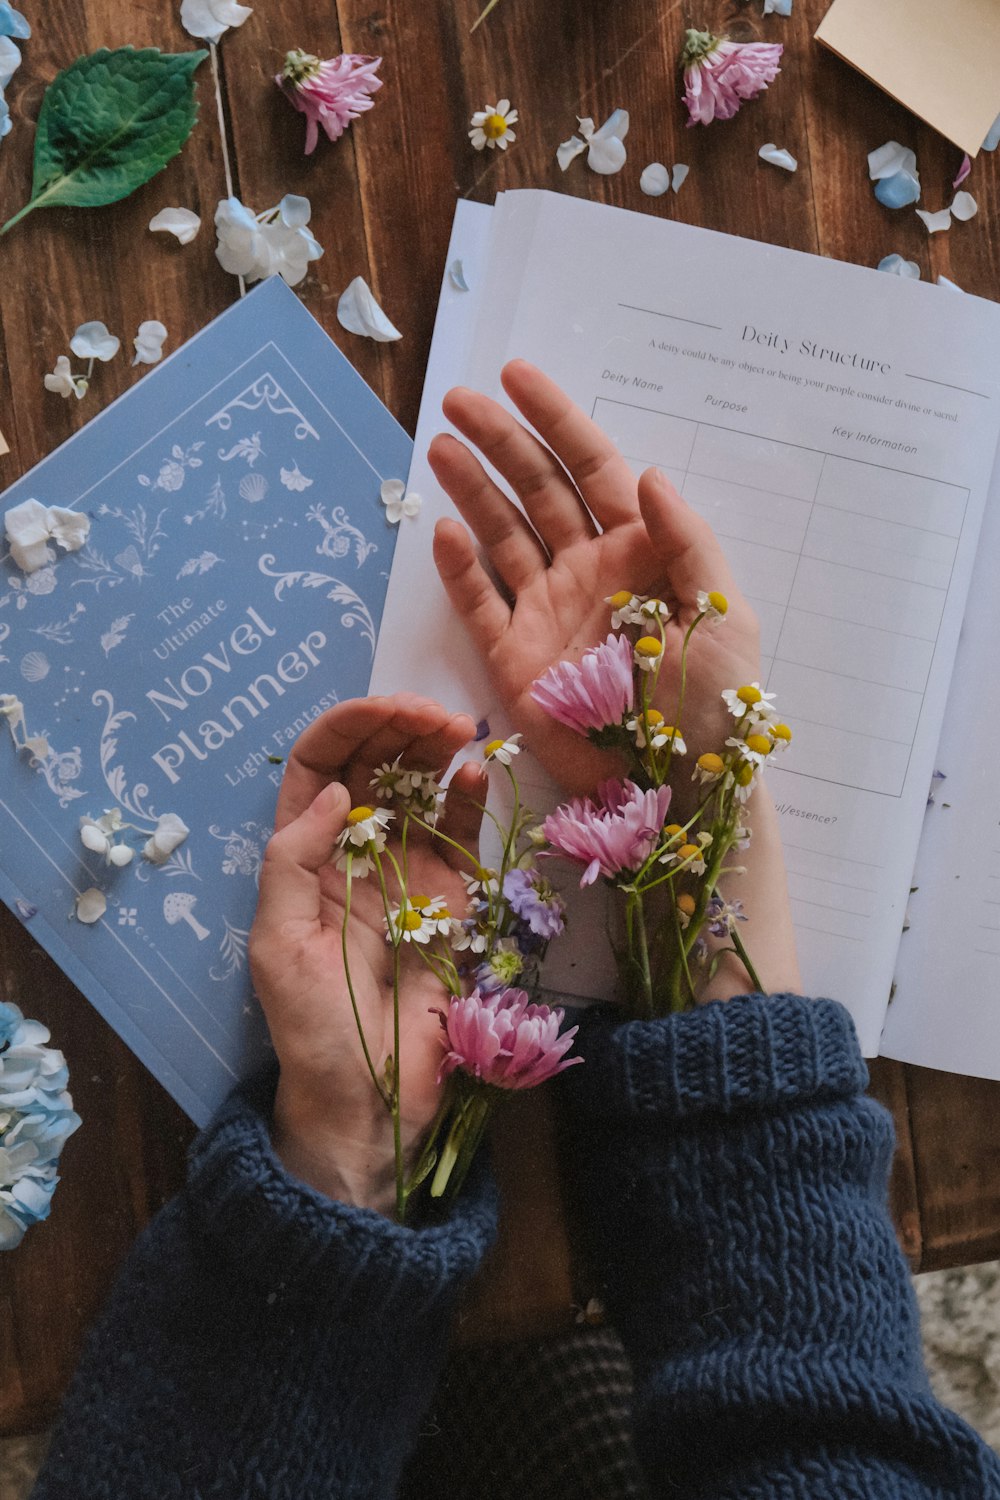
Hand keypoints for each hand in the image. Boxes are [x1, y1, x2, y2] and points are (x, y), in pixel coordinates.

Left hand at [249, 695, 484, 1214]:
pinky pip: (461, 833)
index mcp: (303, 859)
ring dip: (435, 749)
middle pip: (372, 767)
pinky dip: (469, 796)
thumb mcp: (279, 945)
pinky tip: (474, 772)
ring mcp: (407, 871)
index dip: (346, 731)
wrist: (373, 1102)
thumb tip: (331, 794)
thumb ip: (293, 863)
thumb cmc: (314, 1030)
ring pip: (419, 787)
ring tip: (457, 730)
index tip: (385, 714)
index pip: (316, 770)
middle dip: (398, 729)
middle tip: (434, 717)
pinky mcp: (452, 897)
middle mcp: (354, 853)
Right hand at [429, 361, 760, 804]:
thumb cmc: (712, 704)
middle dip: (498, 441)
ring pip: (501, 535)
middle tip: (456, 400)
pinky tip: (444, 532)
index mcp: (637, 552)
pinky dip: (460, 570)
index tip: (516, 376)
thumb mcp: (722, 613)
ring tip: (438, 447)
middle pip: (535, 489)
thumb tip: (645, 473)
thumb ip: (685, 540)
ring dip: (471, 489)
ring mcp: (547, 612)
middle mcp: (586, 571)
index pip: (590, 467)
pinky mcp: (515, 658)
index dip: (555, 419)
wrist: (676, 788)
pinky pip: (480, 604)